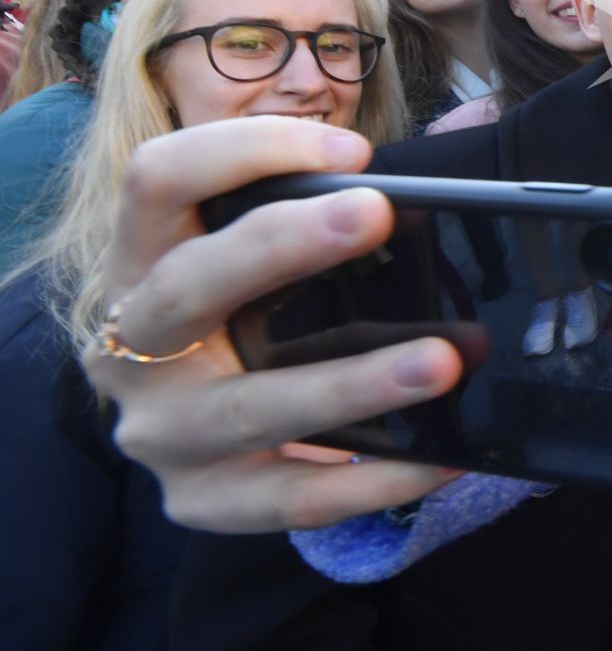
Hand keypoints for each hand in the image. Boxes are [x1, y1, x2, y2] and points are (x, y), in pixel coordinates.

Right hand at [82, 118, 464, 532]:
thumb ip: (304, 223)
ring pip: (252, 407)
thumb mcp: (245, 260)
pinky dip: (374, 481)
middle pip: (190, 285)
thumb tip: (419, 202)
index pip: (158, 179)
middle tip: (378, 213)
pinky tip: (440, 460)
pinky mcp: (200, 500)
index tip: (353, 150)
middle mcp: (130, 345)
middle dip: (285, 244)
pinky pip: (292, 498)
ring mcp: (162, 430)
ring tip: (442, 362)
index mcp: (138, 260)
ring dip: (354, 383)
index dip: (246, 150)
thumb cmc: (238, 314)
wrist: (184, 427)